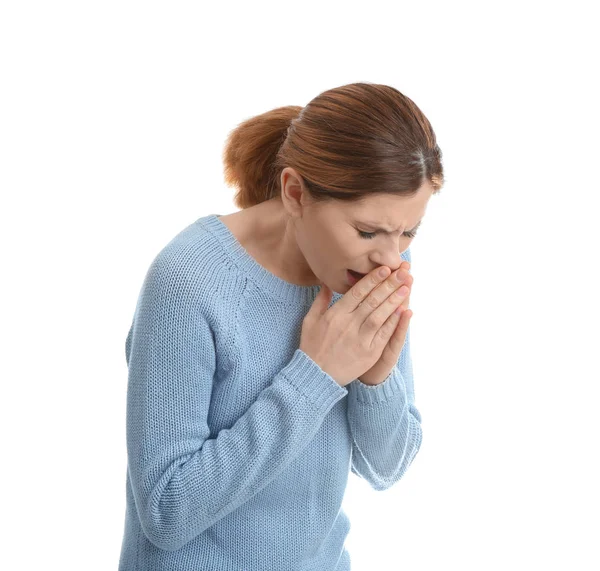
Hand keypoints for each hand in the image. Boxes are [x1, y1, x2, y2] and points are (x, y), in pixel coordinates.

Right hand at [300, 265, 411, 386]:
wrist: (315, 375)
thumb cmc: (311, 346)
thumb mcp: (310, 320)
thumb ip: (320, 300)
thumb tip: (327, 283)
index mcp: (335, 314)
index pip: (357, 292)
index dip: (372, 279)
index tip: (385, 268)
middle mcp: (348, 324)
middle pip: (372, 300)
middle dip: (389, 284)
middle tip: (403, 272)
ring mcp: (360, 339)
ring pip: (380, 315)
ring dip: (394, 300)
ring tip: (406, 286)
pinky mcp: (369, 353)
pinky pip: (383, 334)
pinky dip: (393, 322)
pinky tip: (402, 310)